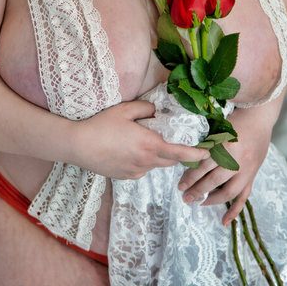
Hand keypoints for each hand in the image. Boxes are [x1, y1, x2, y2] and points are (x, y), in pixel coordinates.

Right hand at [74, 100, 209, 179]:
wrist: (79, 145)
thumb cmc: (101, 126)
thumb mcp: (125, 110)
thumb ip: (145, 109)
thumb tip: (155, 111)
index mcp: (149, 145)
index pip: (181, 153)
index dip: (196, 154)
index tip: (207, 152)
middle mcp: (146, 162)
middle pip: (171, 161)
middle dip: (177, 153)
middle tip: (177, 141)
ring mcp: (135, 172)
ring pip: (156, 165)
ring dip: (158, 156)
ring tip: (146, 141)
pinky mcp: (125, 177)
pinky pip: (142, 169)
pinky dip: (143, 161)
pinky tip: (129, 150)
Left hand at [177, 106, 272, 225]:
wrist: (259, 116)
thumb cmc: (235, 118)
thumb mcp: (218, 126)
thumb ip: (205, 142)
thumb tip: (186, 155)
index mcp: (226, 145)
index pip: (204, 165)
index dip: (190, 176)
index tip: (180, 184)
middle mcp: (237, 160)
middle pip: (213, 180)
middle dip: (197, 190)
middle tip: (184, 196)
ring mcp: (247, 169)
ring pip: (228, 191)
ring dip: (211, 200)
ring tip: (197, 203)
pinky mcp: (253, 174)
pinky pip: (244, 196)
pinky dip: (234, 210)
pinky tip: (223, 221)